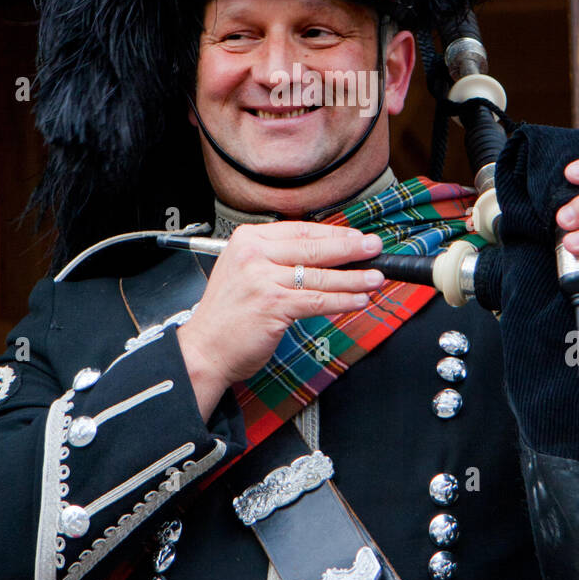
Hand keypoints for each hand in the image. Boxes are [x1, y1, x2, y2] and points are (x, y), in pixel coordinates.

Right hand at [176, 222, 382, 418]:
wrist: (203, 349)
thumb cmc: (227, 316)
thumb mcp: (245, 272)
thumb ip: (276, 260)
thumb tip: (324, 256)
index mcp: (247, 240)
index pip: (301, 230)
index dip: (335, 233)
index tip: (356, 237)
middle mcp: (254, 255)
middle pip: (313, 247)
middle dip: (351, 249)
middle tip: (375, 248)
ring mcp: (262, 279)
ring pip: (320, 276)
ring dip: (353, 278)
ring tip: (374, 278)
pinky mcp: (273, 305)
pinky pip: (317, 300)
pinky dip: (342, 301)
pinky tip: (357, 300)